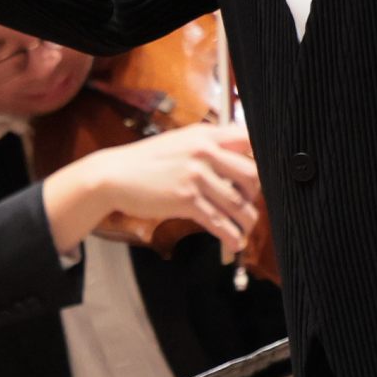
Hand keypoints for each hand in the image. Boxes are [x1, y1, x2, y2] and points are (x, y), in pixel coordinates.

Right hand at [53, 122, 261, 258]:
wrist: (114, 175)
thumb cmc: (147, 161)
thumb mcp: (180, 142)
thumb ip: (208, 146)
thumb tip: (238, 162)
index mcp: (206, 134)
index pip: (250, 141)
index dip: (263, 161)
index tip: (262, 179)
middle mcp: (204, 151)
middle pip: (252, 175)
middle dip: (256, 196)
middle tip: (250, 206)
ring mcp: (196, 175)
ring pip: (238, 203)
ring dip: (246, 222)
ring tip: (245, 230)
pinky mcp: (186, 199)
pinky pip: (219, 221)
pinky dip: (230, 236)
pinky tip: (233, 242)